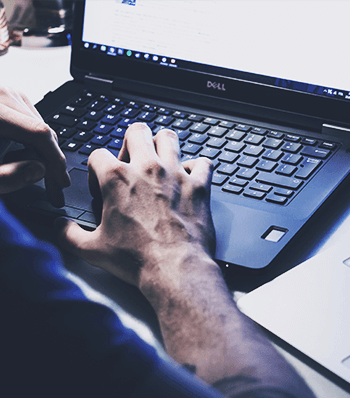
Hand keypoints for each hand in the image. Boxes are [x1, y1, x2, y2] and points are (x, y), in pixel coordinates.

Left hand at [0, 87, 69, 205]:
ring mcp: (4, 92)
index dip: (55, 161)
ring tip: (29, 174)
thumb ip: (6, 177)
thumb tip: (40, 171)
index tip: (60, 183)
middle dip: (51, 162)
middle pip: (42, 130)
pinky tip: (21, 157)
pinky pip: (30, 121)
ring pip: (39, 126)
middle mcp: (0, 94)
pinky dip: (31, 142)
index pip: (39, 134)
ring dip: (41, 153)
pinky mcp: (5, 95)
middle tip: (53, 190)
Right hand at [55, 123, 215, 285]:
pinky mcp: (199, 185)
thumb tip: (59, 226)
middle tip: (132, 160)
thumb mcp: (91, 249)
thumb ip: (69, 234)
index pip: (98, 154)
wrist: (175, 269)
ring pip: (169, 137)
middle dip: (131, 141)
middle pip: (137, 131)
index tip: (100, 184)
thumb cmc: (137, 259)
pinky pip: (203, 162)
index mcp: (117, 178)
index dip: (95, 168)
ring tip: (160, 159)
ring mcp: (175, 174)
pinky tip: (190, 177)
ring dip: (163, 145)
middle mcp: (147, 169)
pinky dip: (197, 167)